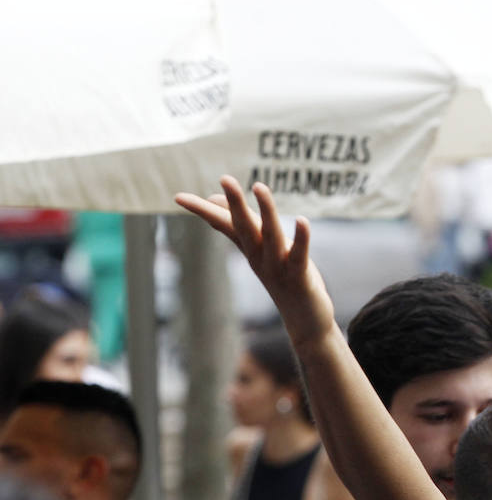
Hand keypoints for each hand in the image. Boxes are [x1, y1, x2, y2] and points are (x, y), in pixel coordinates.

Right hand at [174, 177, 335, 346]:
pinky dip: (301, 238)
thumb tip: (215, 200)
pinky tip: (302, 220)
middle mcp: (259, 257)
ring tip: (260, 186)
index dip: (203, 212)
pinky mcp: (300, 277)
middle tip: (225, 178)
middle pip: (244, 227)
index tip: (177, 197)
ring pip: (270, 236)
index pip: (223, 225)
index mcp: (250, 249)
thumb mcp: (261, 251)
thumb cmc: (286, 279)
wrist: (305, 322)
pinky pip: (299, 255)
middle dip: (235, 203)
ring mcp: (278, 268)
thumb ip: (242, 227)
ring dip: (266, 211)